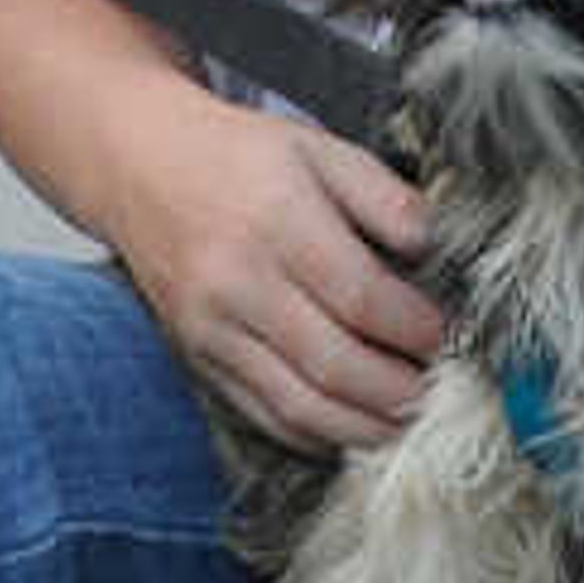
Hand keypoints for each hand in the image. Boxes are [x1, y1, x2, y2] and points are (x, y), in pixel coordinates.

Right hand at [117, 99, 444, 456]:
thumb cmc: (237, 155)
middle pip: (333, 363)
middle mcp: (238, 279)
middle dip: (399, 390)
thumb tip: (434, 248)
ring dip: (365, 427)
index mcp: (277, 218)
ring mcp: (212, 328)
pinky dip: (316, 434)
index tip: (445, 335)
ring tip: (408, 421)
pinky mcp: (197, 357)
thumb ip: (384, 195)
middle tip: (440, 391)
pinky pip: (263, 414)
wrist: (138, 163)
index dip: (414, 328)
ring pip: (299, 405)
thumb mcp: (319, 148)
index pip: (361, 297)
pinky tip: (353, 426)